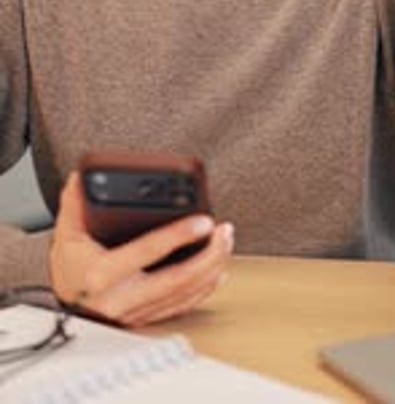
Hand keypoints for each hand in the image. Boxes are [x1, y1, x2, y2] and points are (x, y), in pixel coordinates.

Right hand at [50, 172, 233, 326]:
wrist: (66, 302)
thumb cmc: (71, 267)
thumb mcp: (68, 233)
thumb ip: (75, 204)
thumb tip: (80, 178)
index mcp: (101, 275)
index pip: (147, 251)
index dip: (178, 235)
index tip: (203, 221)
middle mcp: (121, 298)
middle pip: (177, 279)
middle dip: (209, 255)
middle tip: (224, 231)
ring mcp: (137, 312)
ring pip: (185, 294)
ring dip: (212, 268)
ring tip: (226, 242)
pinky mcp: (148, 318)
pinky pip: (183, 305)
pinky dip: (205, 288)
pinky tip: (218, 270)